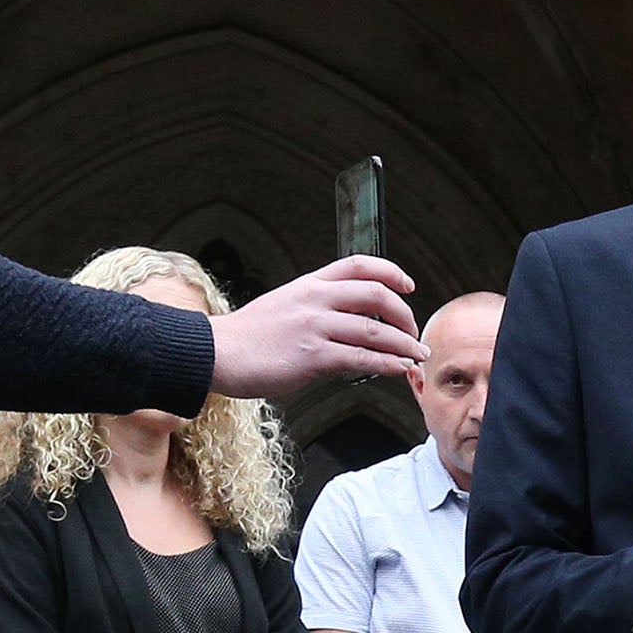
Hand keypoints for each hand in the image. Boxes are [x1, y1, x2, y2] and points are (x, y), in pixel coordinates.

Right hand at [207, 255, 424, 396]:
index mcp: (309, 284)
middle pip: (376, 294)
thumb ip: (319, 306)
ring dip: (404, 344)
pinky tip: (398, 368)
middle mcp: (315, 300)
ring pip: (375, 330)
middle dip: (404, 314)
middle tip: (414, 331)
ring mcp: (314, 327)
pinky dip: (387, 363)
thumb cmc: (249, 335)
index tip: (408, 286)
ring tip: (416, 354)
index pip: (359, 265)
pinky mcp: (312, 356)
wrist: (216, 353)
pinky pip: (362, 358)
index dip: (391, 272)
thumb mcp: (285, 305)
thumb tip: (354, 321)